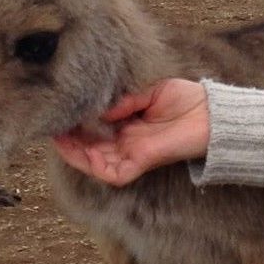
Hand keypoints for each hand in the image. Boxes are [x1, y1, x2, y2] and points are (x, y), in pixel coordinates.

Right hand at [52, 79, 210, 185]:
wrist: (212, 115)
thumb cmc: (185, 100)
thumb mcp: (149, 91)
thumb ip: (124, 100)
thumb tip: (98, 107)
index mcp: (129, 125)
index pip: (96, 128)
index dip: (77, 122)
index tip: (61, 109)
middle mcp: (127, 143)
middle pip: (90, 147)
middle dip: (68, 138)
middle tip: (51, 123)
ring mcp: (132, 155)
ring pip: (94, 161)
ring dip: (73, 151)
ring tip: (56, 136)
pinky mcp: (139, 163)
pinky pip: (110, 172)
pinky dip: (90, 163)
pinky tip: (76, 148)